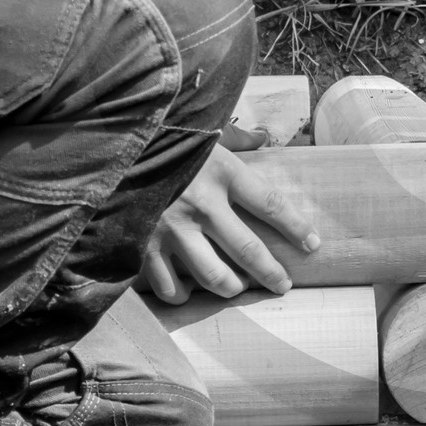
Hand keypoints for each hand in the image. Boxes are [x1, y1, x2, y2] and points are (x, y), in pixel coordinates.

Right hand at [139, 125, 320, 303]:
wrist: (111, 146)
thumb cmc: (165, 137)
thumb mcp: (205, 130)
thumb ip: (236, 136)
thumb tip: (263, 136)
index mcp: (222, 171)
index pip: (271, 205)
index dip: (297, 228)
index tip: (313, 244)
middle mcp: (201, 204)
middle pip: (248, 250)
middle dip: (272, 273)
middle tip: (283, 285)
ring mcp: (171, 228)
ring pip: (213, 276)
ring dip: (232, 288)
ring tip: (239, 288)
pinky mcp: (143, 245)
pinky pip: (169, 284)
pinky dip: (183, 295)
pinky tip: (191, 293)